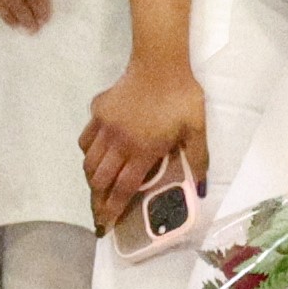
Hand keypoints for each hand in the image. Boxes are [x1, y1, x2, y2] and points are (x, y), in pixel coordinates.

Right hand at [83, 56, 207, 228]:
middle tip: (100, 212)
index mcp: (142, 150)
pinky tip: (96, 155)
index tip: (105, 225)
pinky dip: (88, 153)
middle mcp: (119, 142)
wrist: (159, 63)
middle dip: (97, 200)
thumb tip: (201, 188)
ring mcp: (105, 126)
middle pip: (100, 180)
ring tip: (97, 188)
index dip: (113, 209)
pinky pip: (86, 139)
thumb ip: (199, 159)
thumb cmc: (181, 96)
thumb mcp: (197, 128)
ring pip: (89, 161)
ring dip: (92, 179)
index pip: (123, 188)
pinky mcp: (98, 111)